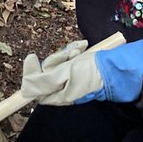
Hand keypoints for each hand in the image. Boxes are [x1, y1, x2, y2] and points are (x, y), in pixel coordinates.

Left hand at [21, 38, 142, 105]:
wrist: (119, 67)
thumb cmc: (93, 72)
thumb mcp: (65, 74)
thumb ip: (43, 81)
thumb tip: (24, 88)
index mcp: (56, 95)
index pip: (34, 86)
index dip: (30, 71)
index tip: (31, 57)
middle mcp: (62, 88)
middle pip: (47, 70)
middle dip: (56, 58)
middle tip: (70, 53)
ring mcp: (71, 78)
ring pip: (59, 62)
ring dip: (67, 52)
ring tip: (80, 49)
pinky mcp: (80, 69)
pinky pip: (70, 59)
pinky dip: (75, 51)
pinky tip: (84, 46)